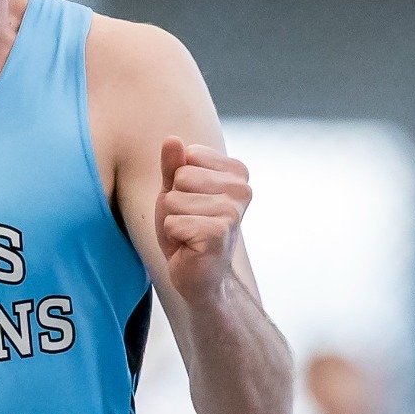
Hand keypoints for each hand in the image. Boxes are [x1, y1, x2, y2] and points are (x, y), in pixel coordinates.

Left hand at [156, 135, 251, 303]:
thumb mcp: (174, 190)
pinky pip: (174, 222)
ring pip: (174, 199)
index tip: (191, 202)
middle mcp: (242, 189)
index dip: (178, 182)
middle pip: (181, 176)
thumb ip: (172, 165)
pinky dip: (173, 236)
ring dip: (173, 220)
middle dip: (174, 202)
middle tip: (188, 221)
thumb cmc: (187, 228)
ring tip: (189, 234)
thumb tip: (172, 139)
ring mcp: (233, 212)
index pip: (189, 155)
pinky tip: (189, 246)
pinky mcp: (219, 233)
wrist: (198, 274)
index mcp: (236, 172)